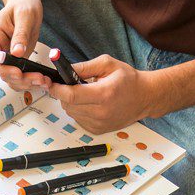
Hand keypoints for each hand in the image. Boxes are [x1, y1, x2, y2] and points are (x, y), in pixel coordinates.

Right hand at [0, 0, 46, 89]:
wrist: (27, 4)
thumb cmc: (24, 4)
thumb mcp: (25, 15)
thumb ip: (21, 34)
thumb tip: (17, 53)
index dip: (4, 69)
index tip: (19, 72)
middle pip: (2, 73)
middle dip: (20, 79)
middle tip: (39, 79)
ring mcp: (6, 58)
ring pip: (11, 79)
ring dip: (27, 83)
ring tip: (45, 81)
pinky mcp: (15, 62)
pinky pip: (20, 77)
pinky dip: (30, 81)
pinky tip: (43, 80)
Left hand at [32, 54, 159, 132]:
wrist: (144, 98)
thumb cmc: (128, 79)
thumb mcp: (107, 64)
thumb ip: (85, 66)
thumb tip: (65, 68)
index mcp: (104, 94)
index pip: (71, 95)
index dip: (57, 89)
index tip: (51, 83)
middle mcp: (100, 112)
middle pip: (69, 105)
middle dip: (64, 94)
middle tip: (69, 84)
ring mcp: (98, 124)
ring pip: (72, 113)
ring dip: (72, 102)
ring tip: (85, 93)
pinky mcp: (97, 130)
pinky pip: (78, 120)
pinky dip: (79, 111)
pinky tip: (90, 103)